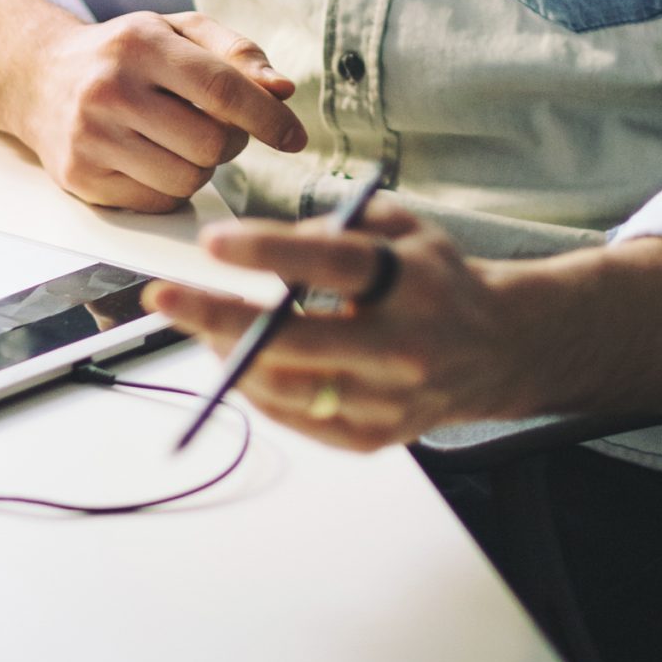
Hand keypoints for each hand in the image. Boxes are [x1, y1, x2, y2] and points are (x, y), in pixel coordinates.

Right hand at [19, 8, 307, 212]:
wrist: (41, 78)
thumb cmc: (126, 54)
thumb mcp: (178, 32)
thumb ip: (236, 53)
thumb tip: (282, 90)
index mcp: (141, 43)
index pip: (220, 87)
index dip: (267, 116)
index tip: (295, 138)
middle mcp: (110, 89)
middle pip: (209, 142)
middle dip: (230, 142)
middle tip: (218, 128)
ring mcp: (91, 137)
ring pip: (187, 179)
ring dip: (201, 168)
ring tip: (182, 141)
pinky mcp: (81, 178)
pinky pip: (157, 203)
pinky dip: (170, 189)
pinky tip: (154, 159)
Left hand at [143, 199, 534, 450]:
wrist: (497, 351)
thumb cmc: (438, 280)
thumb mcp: (405, 228)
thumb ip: (343, 223)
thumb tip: (272, 242)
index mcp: (412, 284)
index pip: (332, 264)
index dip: (268, 251)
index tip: (213, 242)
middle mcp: (401, 349)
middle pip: (294, 340)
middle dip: (217, 318)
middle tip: (164, 298)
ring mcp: (386, 403)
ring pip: (284, 388)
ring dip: (228, 356)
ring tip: (198, 323)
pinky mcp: (372, 439)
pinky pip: (295, 419)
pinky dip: (257, 388)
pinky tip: (238, 358)